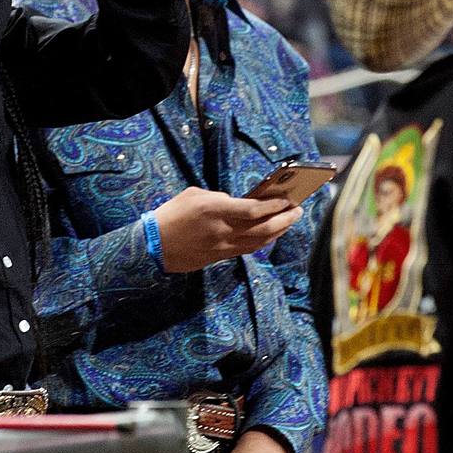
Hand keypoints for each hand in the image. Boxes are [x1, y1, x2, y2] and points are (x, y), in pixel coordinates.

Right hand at [153, 187, 299, 272]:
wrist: (154, 246)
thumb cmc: (171, 214)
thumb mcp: (193, 195)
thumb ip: (218, 197)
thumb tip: (238, 202)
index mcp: (214, 210)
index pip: (252, 210)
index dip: (273, 206)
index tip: (287, 199)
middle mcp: (222, 230)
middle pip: (262, 228)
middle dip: (284, 219)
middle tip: (297, 210)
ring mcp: (222, 246)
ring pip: (259, 242)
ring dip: (279, 231)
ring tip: (290, 221)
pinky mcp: (220, 257)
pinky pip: (249, 249)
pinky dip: (265, 241)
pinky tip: (273, 234)